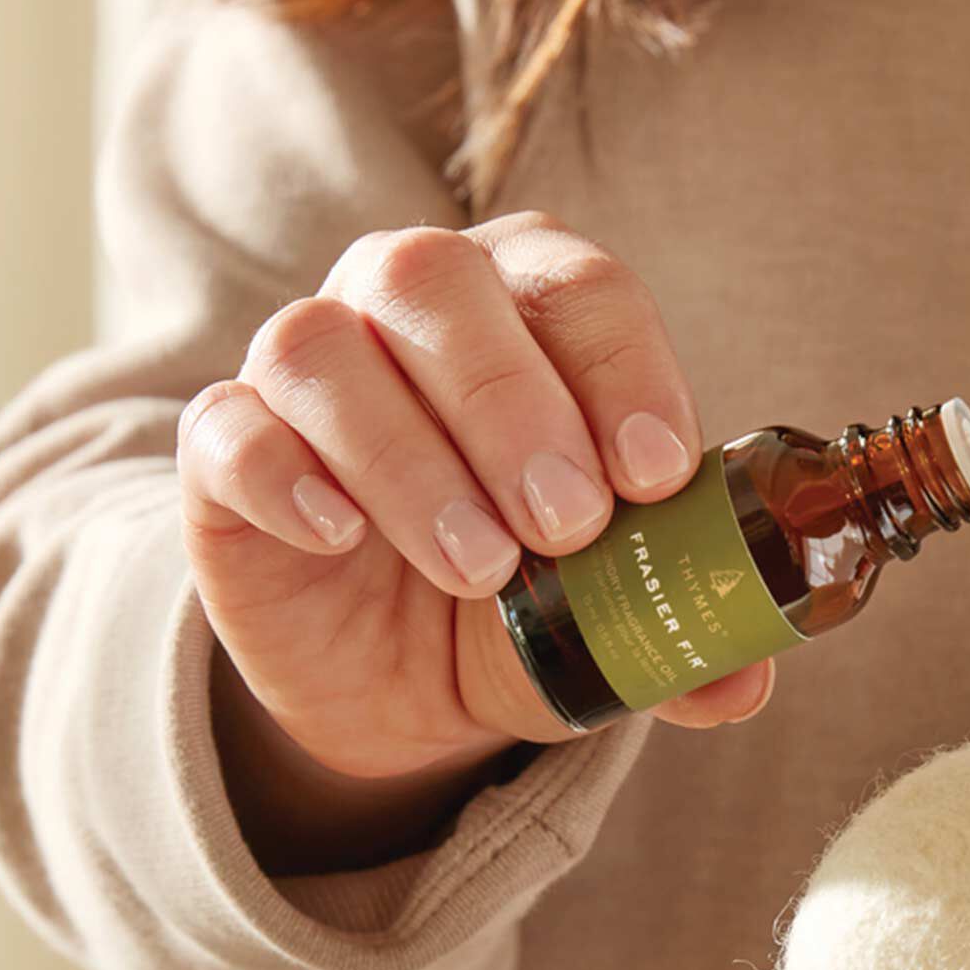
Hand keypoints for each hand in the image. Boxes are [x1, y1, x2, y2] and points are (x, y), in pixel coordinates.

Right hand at [179, 213, 775, 786]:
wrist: (391, 678)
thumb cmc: (519, 604)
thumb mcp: (607, 628)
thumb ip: (676, 640)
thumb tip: (744, 685)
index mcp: (529, 310)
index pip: (577, 286)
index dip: (622, 367)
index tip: (657, 473)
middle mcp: (408, 307)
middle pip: (439, 284)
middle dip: (513, 405)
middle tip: (567, 525)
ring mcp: (304, 372)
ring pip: (322, 349)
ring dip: (410, 458)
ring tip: (479, 568)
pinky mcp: (226, 450)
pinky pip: (228, 427)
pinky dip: (286, 475)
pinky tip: (341, 539)